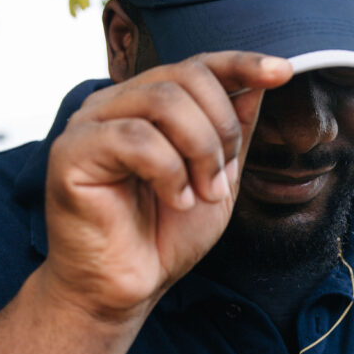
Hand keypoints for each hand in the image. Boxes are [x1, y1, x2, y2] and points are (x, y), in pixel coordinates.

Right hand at [40, 52, 292, 326]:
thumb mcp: (218, 176)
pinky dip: (169, 172)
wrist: (126, 288)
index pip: (197, 65)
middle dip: (221, 129)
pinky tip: (174, 200)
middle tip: (222, 181)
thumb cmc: (165, 234)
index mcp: (146, 104)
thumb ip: (234, 129)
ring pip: (164, 101)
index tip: (283, 72)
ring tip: (201, 194)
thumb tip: (259, 81)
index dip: (241, 64)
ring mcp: (89, 123)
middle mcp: (115, 104)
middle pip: (185, 76)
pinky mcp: (71, 151)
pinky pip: (136, 138)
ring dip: (200, 151)